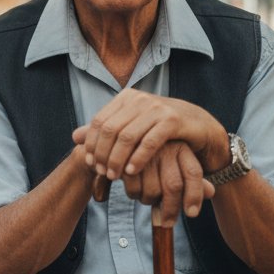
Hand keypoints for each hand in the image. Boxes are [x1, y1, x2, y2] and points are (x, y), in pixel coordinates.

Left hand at [72, 88, 226, 182]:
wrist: (199, 124)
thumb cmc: (161, 127)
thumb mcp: (132, 125)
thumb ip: (107, 130)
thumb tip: (74, 137)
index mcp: (126, 97)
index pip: (99, 121)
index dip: (92, 144)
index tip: (90, 163)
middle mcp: (139, 99)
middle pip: (110, 129)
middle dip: (103, 153)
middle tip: (101, 173)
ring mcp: (156, 108)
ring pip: (127, 136)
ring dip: (117, 159)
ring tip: (114, 176)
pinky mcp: (172, 120)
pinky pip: (148, 142)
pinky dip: (137, 158)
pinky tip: (131, 172)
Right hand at [120, 141, 215, 223]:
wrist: (117, 142)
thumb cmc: (148, 158)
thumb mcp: (172, 165)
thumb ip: (190, 180)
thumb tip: (211, 192)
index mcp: (180, 147)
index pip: (193, 173)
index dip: (194, 195)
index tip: (191, 214)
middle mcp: (164, 146)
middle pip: (173, 186)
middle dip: (170, 209)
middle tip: (167, 223)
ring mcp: (144, 151)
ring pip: (153, 190)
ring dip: (149, 201)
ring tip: (144, 196)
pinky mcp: (125, 159)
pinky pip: (134, 187)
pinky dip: (133, 194)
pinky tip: (131, 189)